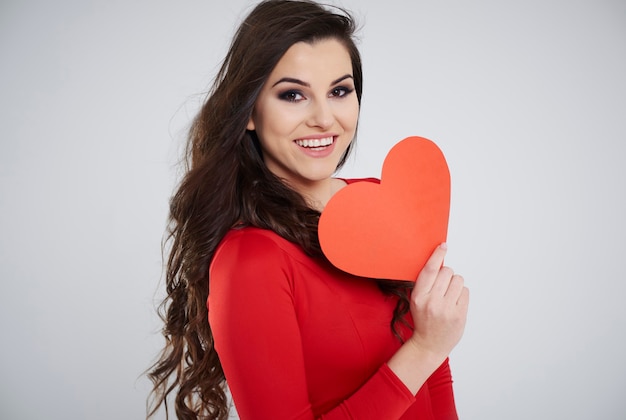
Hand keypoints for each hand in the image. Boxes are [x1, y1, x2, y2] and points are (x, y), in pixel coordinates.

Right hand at [407, 243, 468, 361]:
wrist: (429, 345)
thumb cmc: (424, 320)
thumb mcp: (417, 301)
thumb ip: (426, 284)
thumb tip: (440, 262)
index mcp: (419, 296)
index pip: (429, 270)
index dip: (437, 255)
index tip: (443, 246)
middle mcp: (432, 302)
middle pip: (447, 272)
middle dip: (447, 275)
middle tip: (443, 287)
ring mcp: (446, 309)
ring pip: (458, 280)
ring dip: (455, 284)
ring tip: (449, 295)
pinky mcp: (459, 315)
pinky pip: (465, 291)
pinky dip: (461, 294)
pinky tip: (454, 303)